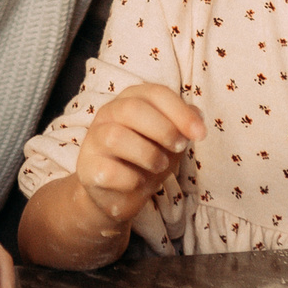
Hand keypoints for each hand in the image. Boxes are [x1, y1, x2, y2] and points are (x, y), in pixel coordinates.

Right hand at [72, 83, 202, 229]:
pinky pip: (111, 171)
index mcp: (129, 100)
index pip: (155, 93)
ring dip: (148, 155)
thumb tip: (197, 116)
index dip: (181, 112)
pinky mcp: (88, 168)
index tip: (200, 134)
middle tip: (179, 148)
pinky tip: (137, 182)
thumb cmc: (145, 160)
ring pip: (116, 137)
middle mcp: (108, 114)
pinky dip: (132, 180)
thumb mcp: (169, 139)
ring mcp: (94, 140)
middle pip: (132, 109)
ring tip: (159, 166)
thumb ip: (182, 124)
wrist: (117, 194)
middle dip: (164, 129)